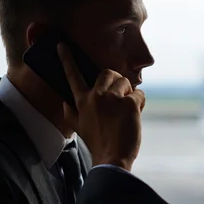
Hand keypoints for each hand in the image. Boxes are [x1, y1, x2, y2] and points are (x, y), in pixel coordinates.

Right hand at [57, 43, 145, 170]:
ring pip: (126, 83)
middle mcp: (96, 96)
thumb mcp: (78, 129)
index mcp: (82, 101)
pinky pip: (139, 94)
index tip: (62, 45)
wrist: (112, 158)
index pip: (73, 76)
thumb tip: (64, 104)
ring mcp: (113, 98)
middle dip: (117, 81)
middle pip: (108, 73)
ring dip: (130, 94)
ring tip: (126, 112)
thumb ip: (71, 114)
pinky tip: (135, 116)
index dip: (67, 59)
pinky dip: (140, 104)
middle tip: (120, 97)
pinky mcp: (129, 103)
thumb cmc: (98, 145)